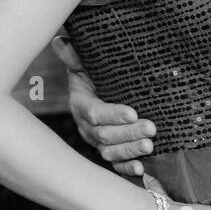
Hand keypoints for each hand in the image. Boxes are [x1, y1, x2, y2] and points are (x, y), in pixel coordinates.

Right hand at [54, 34, 156, 175]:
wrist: (96, 94)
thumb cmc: (92, 77)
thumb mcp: (84, 66)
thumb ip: (75, 57)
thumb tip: (59, 40)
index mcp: (81, 105)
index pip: (95, 112)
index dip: (113, 114)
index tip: (133, 112)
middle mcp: (87, 127)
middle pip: (104, 135)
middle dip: (128, 133)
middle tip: (151, 127)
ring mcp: (97, 142)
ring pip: (110, 151)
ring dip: (130, 150)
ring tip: (150, 144)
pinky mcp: (108, 152)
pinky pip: (115, 165)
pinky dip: (126, 169)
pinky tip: (140, 169)